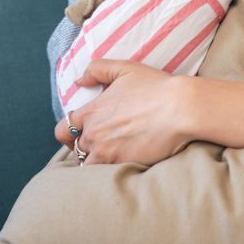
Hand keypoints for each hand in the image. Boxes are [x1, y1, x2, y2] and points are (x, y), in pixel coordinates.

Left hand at [54, 59, 194, 165]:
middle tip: (99, 144)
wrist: (180, 109)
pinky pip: (105, 175)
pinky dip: (109, 171)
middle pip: (74, 149)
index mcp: (91, 112)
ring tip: (110, 156)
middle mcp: (93, 134)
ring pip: (88, 165)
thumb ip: (97, 69)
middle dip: (84, 147)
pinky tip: (121, 162)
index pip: (63, 129)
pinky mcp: (123, 165)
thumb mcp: (125, 68)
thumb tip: (80, 80)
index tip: (81, 131)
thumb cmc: (156, 87)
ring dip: (95, 161)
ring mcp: (107, 153)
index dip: (69, 131)